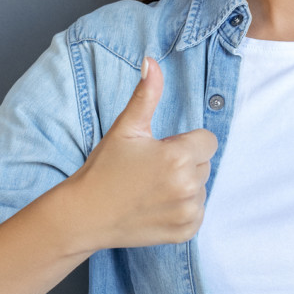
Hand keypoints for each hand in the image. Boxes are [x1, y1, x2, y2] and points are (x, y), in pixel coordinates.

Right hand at [62, 56, 218, 250]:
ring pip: (202, 187)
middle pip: (204, 164)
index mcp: (177, 157)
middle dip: (184, 163)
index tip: (160, 151)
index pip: (208, 141)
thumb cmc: (104, 169)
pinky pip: (198, 212)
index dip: (184, 143)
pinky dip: (182, 208)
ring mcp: (188, 212)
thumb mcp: (126, 128)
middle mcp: (187, 186)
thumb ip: (146, 95)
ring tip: (151, 189)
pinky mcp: (186, 231)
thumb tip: (151, 61)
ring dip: (184, 186)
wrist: (86, 215)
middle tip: (150, 171)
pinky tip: (156, 206)